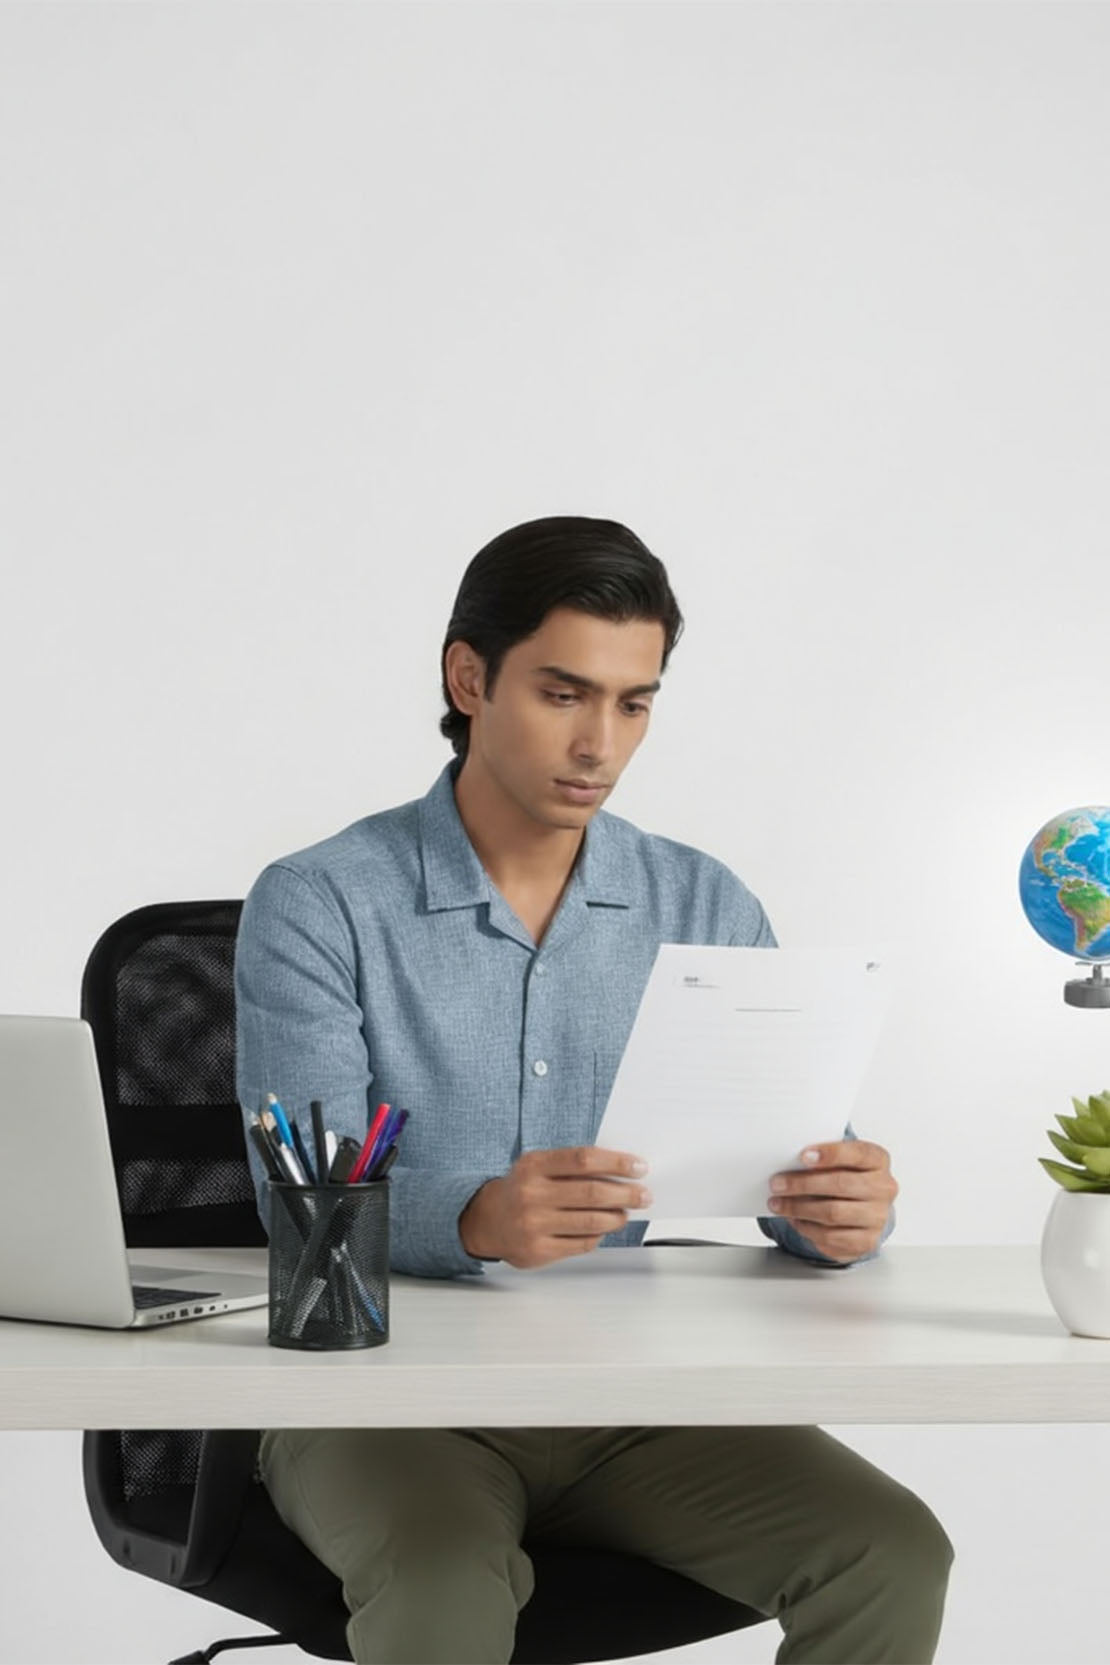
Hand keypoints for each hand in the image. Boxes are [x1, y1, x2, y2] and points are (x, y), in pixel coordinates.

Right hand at [459, 1146, 651, 1268]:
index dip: (616, 1163)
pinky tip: (603, 1229)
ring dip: (617, 1217)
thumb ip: (572, 1166)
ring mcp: (534, 1225)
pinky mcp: (539, 1250)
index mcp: (533, 1166)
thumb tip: (620, 1171)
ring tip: (626, 1212)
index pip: (583, 1159)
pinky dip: (599, 1236)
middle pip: (592, 1193)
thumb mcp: (538, 1167)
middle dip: (626, 1194)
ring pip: (591, 1222)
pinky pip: (582, 1244)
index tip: (638, 1167)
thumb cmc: (521, 1189)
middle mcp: (532, 1194)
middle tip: (643, 1194)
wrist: (486, 1221)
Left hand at [767, 1140, 897, 1263]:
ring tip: (778, 1204)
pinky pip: (831, 1237)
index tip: (803, 1156)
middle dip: (803, 1184)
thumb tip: (790, 1162)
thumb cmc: (846, 1178)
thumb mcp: (839, 1161)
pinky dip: (807, 1228)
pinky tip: (795, 1220)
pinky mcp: (867, 1241)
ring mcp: (877, 1217)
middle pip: (841, 1185)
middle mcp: (883, 1188)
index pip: (858, 1153)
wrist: (862, 1208)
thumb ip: (822, 1158)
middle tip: (778, 1184)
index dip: (830, 1154)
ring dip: (799, 1208)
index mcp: (878, 1160)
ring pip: (833, 1213)